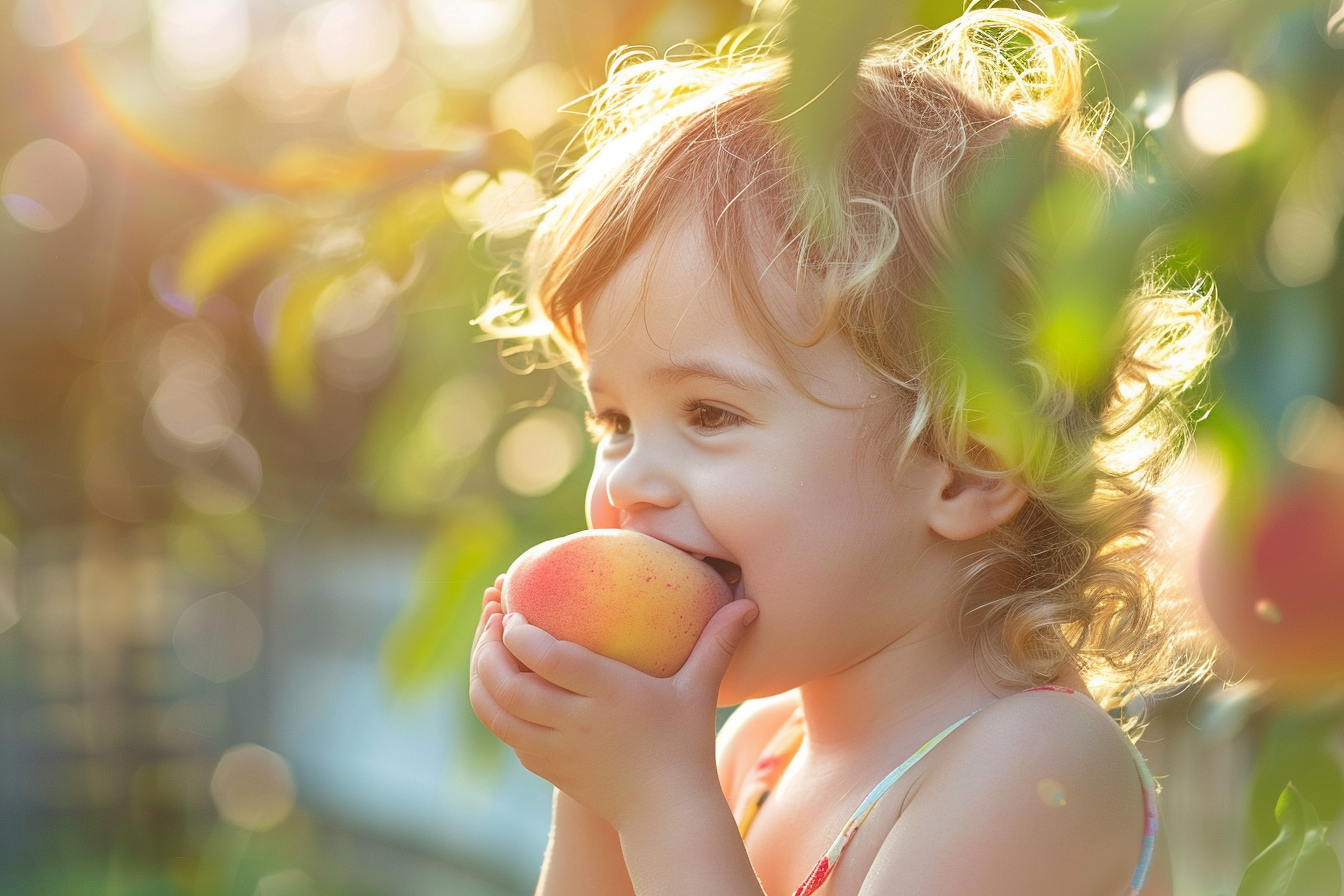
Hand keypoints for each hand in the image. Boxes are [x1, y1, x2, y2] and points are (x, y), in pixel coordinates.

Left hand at [468, 587, 757, 830]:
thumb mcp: (699, 690)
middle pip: (510, 683)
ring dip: (481, 673)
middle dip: (489, 645)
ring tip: (487, 641)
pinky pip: (505, 732)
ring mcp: (556, 748)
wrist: (665, 813)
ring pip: (496, 710)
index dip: (522, 633)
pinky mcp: (546, 765)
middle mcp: (576, 721)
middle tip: (492, 613)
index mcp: (610, 695)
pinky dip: (493, 702)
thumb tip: (749, 602)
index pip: (550, 659)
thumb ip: (717, 642)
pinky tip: (500, 678)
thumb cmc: (685, 744)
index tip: (514, 608)